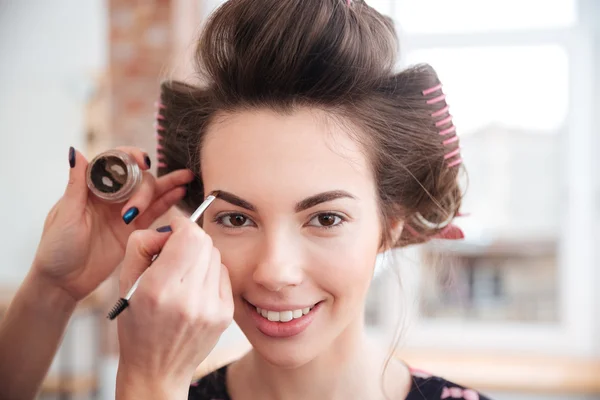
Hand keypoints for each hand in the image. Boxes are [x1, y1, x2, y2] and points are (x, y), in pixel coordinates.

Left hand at [32, 147, 193, 301]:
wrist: (64, 281)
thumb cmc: (56, 248)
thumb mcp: (65, 214)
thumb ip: (76, 184)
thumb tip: (75, 153)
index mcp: (91, 188)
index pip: (115, 163)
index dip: (131, 157)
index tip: (143, 162)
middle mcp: (110, 196)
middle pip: (137, 178)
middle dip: (145, 188)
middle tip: (134, 212)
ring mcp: (124, 212)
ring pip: (150, 192)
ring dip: (167, 184)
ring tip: (186, 177)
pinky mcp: (134, 229)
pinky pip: (154, 212)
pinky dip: (168, 202)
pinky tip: (180, 193)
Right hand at [116, 217, 233, 393]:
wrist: (158, 369)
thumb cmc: (137, 324)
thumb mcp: (125, 282)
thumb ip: (143, 244)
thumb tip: (170, 227)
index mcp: (159, 289)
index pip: (189, 236)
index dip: (182, 224)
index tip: (173, 229)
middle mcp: (188, 299)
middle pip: (204, 242)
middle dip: (189, 239)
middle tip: (174, 252)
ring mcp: (211, 308)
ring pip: (215, 256)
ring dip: (199, 257)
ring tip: (182, 276)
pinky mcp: (225, 314)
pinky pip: (223, 274)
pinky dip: (209, 274)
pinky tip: (194, 289)